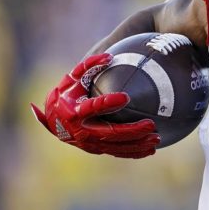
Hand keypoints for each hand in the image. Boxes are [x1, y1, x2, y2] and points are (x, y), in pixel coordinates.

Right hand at [31, 54, 159, 157]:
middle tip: (151, 124)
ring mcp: (89, 143)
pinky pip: (117, 153)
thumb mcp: (72, 78)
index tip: (126, 97)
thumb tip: (109, 56)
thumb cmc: (65, 95)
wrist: (52, 120)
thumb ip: (88, 66)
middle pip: (110, 133)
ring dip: (137, 145)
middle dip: (131, 130)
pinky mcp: (96, 149)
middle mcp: (81, 130)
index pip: (93, 107)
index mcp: (74, 111)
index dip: (108, 103)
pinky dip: (134, 153)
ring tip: (156, 139)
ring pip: (116, 147)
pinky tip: (150, 150)